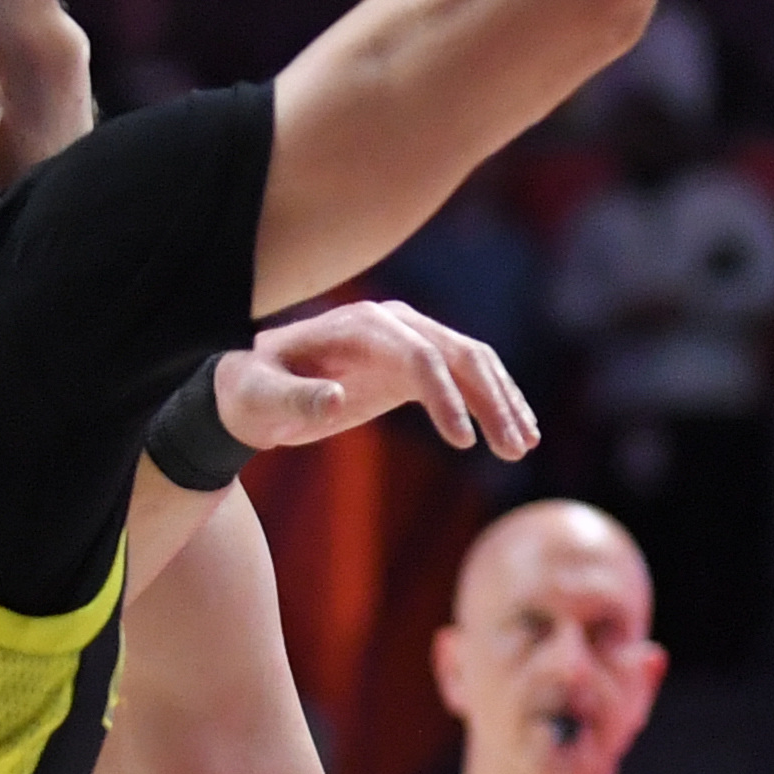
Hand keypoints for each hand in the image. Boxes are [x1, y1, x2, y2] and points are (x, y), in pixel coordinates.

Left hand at [219, 299, 539, 458]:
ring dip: (503, 404)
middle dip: (492, 402)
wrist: (252, 389)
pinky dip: (493, 404)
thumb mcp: (258, 399)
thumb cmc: (251, 393)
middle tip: (512, 449)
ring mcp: (410, 340)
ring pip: (474, 365)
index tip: (464, 444)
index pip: (422, 355)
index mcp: (362, 326)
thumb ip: (294, 398)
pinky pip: (466, 378)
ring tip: (522, 447)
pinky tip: (514, 433)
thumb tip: (337, 399)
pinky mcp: (415, 365)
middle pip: (461, 355)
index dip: (447, 398)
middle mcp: (395, 324)